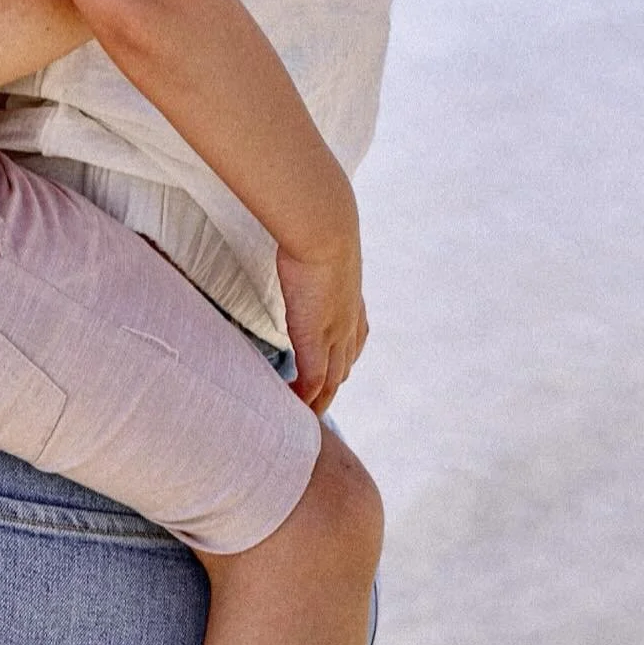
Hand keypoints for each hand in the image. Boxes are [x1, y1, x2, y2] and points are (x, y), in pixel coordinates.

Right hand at [277, 240, 368, 415]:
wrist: (325, 232)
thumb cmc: (318, 229)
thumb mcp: (319, 247)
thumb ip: (312, 256)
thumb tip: (299, 243)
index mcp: (352, 303)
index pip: (352, 341)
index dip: (341, 357)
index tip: (329, 370)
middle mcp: (349, 324)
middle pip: (344, 367)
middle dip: (331, 386)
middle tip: (314, 403)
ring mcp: (335, 336)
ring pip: (332, 382)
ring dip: (319, 400)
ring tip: (302, 415)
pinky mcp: (317, 343)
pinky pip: (313, 383)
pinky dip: (304, 397)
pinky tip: (291, 404)